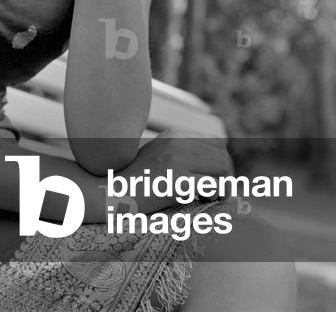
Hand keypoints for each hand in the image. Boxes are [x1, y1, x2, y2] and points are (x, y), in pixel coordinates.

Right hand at [110, 131, 233, 215]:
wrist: (110, 192)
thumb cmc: (133, 180)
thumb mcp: (158, 156)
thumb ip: (181, 154)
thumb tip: (211, 165)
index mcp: (175, 135)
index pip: (217, 142)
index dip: (221, 162)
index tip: (214, 179)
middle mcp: (178, 142)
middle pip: (223, 155)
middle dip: (226, 176)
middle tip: (216, 192)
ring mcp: (177, 160)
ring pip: (222, 169)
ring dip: (223, 186)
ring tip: (210, 197)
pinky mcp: (177, 182)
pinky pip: (212, 186)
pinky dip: (214, 195)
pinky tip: (202, 200)